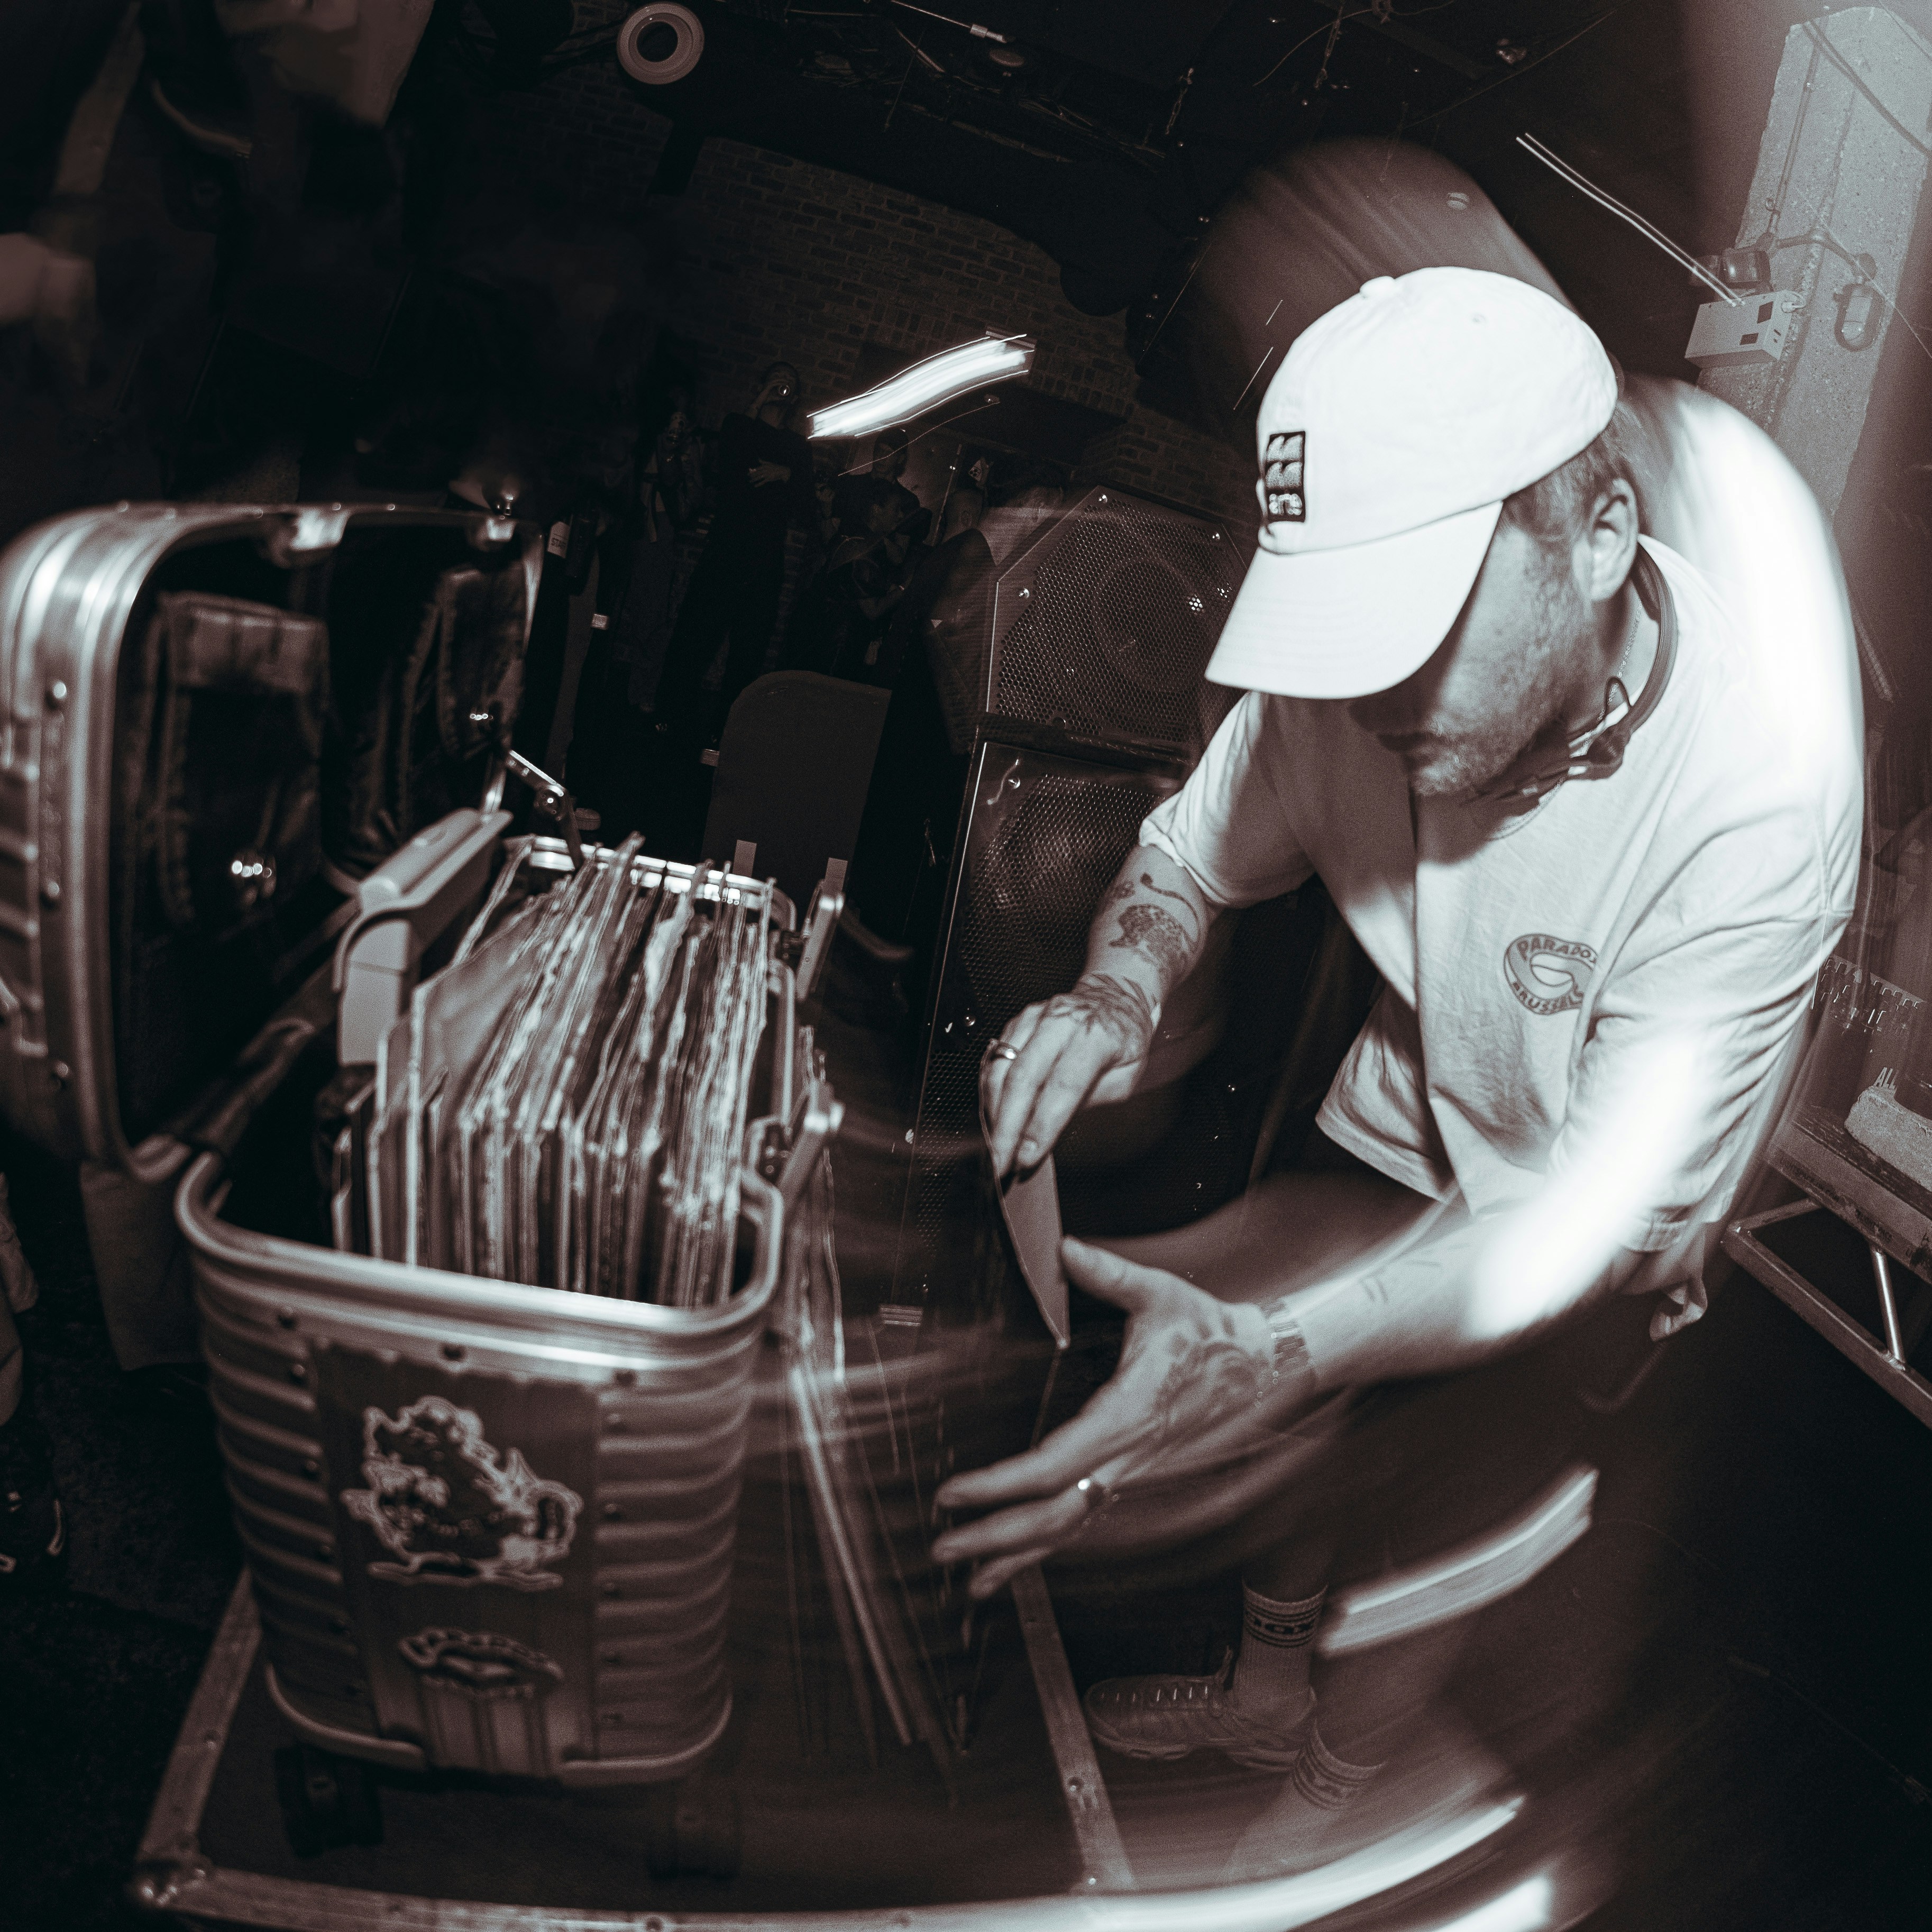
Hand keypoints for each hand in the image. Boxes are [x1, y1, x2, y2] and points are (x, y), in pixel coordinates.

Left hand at [748, 460, 790, 485]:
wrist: (782, 470)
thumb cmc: (775, 466)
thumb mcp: (769, 463)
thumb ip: (763, 462)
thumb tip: (758, 459)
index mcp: (764, 466)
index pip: (757, 469)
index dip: (752, 471)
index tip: (748, 473)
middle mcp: (765, 470)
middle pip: (757, 473)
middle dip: (752, 475)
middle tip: (748, 477)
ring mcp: (767, 474)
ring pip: (759, 477)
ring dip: (754, 479)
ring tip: (750, 481)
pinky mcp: (769, 479)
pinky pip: (763, 482)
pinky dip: (758, 484)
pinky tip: (755, 485)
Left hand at [930, 1242, 1309, 1598]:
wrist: (1258, 1363)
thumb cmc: (1207, 1330)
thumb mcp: (1160, 1294)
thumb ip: (1111, 1275)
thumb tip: (1066, 1249)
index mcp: (1127, 1415)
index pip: (1055, 1465)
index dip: (1002, 1485)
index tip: (955, 1492)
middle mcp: (1128, 1456)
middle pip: (1056, 1515)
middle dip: (997, 1537)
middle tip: (942, 1550)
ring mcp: (1131, 1472)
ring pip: (1071, 1528)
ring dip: (1018, 1555)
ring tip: (971, 1580)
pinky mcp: (1131, 1474)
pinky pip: (1085, 1517)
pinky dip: (1047, 1543)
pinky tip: (1017, 1559)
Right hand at [982, 974, 1153, 1176]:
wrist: (1113, 997)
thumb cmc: (1123, 1040)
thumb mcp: (1126, 1078)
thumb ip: (1090, 1102)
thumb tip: (1051, 1131)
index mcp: (1094, 1035)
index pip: (1062, 1086)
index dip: (1041, 1126)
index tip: (1027, 1157)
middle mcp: (1059, 1022)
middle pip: (1022, 1077)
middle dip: (1006, 1126)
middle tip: (999, 1162)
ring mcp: (1033, 1019)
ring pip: (999, 1068)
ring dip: (993, 1113)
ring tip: (994, 1146)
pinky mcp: (1015, 1023)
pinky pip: (993, 1061)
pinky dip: (988, 1094)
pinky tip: (993, 1118)